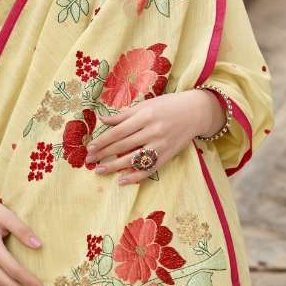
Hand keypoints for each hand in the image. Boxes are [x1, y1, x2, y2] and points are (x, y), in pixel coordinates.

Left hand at [83, 90, 224, 184]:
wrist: (195, 112)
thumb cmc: (168, 105)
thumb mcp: (145, 105)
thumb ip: (124, 115)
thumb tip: (102, 120)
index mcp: (145, 116)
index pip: (119, 131)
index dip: (103, 141)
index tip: (90, 148)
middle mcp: (152, 131)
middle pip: (123, 146)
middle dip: (104, 154)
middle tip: (89, 160)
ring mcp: (161, 145)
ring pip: (133, 159)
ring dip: (115, 167)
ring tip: (100, 170)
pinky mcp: (167, 156)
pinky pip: (149, 169)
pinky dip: (135, 176)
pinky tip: (122, 180)